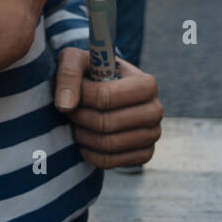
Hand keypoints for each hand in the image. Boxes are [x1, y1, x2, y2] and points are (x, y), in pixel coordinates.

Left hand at [53, 47, 162, 168]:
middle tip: (70, 111)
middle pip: (108, 123)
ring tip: (76, 123)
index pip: (106, 97)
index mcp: (146, 83)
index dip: (82, 97)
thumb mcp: (75, 60)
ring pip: (108, 144)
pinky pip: (110, 162)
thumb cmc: (90, 73)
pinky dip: (90, 153)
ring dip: (82, 136)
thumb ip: (68, 74)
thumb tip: (66, 105)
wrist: (104, 93)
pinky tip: (84, 139)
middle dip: (81, 118)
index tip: (72, 92)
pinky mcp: (144, 154)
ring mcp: (152, 134)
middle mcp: (155, 110)